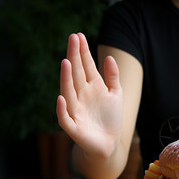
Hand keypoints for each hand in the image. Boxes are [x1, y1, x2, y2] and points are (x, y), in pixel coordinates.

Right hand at [56, 33, 122, 158]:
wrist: (109, 142)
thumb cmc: (110, 117)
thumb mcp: (116, 94)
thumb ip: (113, 76)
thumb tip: (109, 57)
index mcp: (92, 86)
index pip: (86, 66)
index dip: (83, 52)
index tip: (79, 35)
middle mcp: (81, 95)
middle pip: (77, 73)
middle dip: (74, 57)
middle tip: (72, 38)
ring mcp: (76, 109)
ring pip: (69, 91)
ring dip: (66, 78)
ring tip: (66, 62)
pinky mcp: (73, 126)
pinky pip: (65, 117)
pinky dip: (63, 108)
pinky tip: (62, 97)